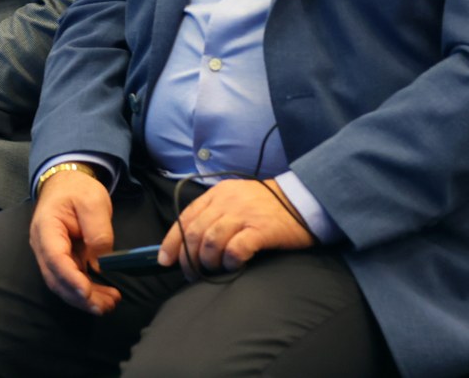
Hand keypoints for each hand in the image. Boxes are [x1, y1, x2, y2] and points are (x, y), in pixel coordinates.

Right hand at [30, 168, 118, 315]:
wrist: (66, 184)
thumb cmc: (77, 189)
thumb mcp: (93, 202)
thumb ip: (98, 231)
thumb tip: (101, 262)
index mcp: (46, 227)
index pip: (54, 258)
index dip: (70, 278)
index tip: (87, 292)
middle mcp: (43, 246)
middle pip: (56, 278)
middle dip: (80, 296)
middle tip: (105, 306)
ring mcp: (51, 255)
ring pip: (63, 284)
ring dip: (85, 299)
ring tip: (109, 304)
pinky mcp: (62, 260)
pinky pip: (71, 280)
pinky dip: (87, 291)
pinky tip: (104, 297)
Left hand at [164, 179, 314, 280]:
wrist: (302, 200)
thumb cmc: (267, 206)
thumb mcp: (235, 200)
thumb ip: (215, 214)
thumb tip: (191, 242)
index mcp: (217, 194)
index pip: (185, 217)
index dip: (171, 241)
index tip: (165, 260)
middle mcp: (227, 202)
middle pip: (194, 232)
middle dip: (188, 258)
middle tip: (193, 274)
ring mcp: (244, 214)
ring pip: (210, 240)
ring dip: (208, 261)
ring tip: (215, 270)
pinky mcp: (261, 229)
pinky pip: (235, 248)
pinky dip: (229, 261)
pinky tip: (233, 266)